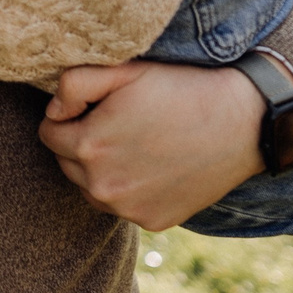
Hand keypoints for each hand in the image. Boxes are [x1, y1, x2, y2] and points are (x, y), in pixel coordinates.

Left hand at [39, 61, 266, 231]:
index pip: (49, 134)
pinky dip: (131, 189)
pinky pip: (123, 206)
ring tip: (137, 144)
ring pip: (91, 188)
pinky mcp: (152, 222)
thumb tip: (53, 110)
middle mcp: (102, 186)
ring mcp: (128, 209)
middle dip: (82, 143)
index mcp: (88, 146)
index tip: (96, 106)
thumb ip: (74, 84)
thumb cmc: (182, 89)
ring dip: (102, 169)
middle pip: (67, 163)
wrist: (244, 122)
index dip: (69, 116)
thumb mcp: (124, 71)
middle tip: (121, 123)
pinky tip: (156, 166)